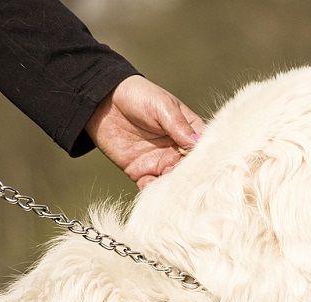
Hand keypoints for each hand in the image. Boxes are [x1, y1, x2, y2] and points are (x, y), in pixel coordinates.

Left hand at [85, 75, 205, 188]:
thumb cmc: (137, 95)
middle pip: (191, 171)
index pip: (203, 150)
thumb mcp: (162, 106)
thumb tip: (197, 143)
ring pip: (174, 183)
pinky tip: (158, 196)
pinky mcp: (141, 173)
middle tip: (193, 187)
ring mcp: (160, 163)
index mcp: (188, 132)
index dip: (207, 160)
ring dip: (176, 190)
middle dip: (193, 180)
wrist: (101, 100)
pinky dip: (155, 195)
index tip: (208, 169)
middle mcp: (177, 151)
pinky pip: (151, 189)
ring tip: (177, 195)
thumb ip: (179, 125)